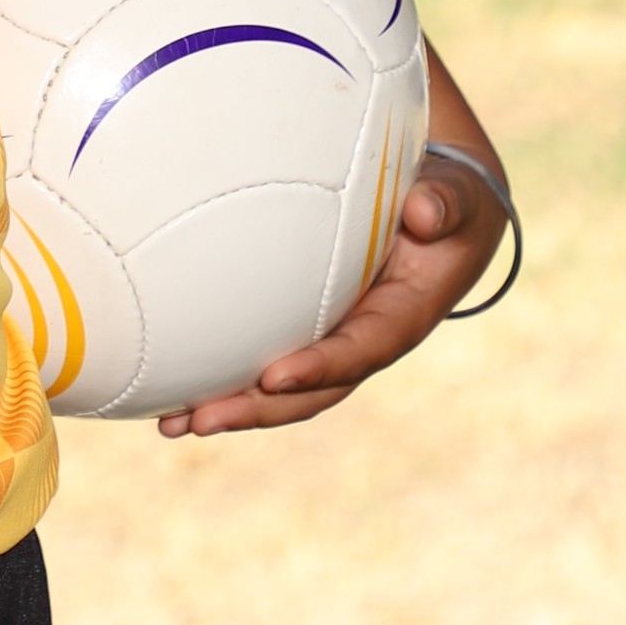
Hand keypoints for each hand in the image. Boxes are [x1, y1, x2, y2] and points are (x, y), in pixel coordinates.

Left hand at [156, 158, 506, 437]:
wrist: (439, 213)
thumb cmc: (447, 201)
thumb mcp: (456, 199)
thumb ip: (446, 203)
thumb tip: (425, 213)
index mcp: (402, 318)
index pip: (360, 351)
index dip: (321, 367)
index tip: (274, 376)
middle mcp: (362, 342)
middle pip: (310, 390)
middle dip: (256, 409)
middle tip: (200, 420)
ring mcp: (330, 341)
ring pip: (278, 389)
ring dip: (227, 407)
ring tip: (171, 425)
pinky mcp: (303, 331)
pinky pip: (260, 362)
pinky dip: (220, 380)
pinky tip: (169, 395)